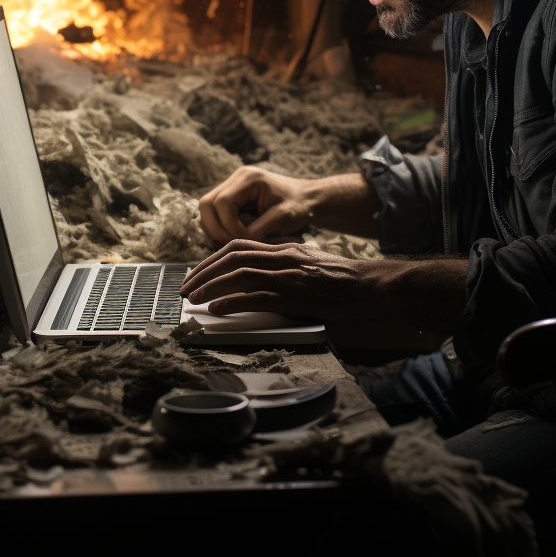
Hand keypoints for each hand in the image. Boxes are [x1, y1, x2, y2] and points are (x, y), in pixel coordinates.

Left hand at [180, 240, 469, 348]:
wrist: (369, 285)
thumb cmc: (341, 279)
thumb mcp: (307, 264)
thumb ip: (282, 267)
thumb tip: (256, 280)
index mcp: (283, 249)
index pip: (237, 247)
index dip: (211, 259)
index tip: (196, 273)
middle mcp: (282, 258)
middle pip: (231, 258)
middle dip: (203, 272)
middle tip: (185, 288)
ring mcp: (287, 276)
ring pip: (238, 275)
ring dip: (210, 287)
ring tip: (193, 300)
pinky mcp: (294, 297)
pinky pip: (255, 297)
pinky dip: (231, 302)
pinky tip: (216, 309)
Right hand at [197, 167, 321, 244]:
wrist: (307, 200)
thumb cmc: (300, 207)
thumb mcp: (284, 217)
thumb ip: (260, 228)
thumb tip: (238, 242)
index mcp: (248, 178)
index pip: (223, 202)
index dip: (230, 225)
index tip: (247, 238)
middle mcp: (235, 179)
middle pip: (207, 204)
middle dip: (217, 228)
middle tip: (234, 243)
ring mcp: (231, 187)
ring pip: (206, 210)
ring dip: (216, 229)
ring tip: (235, 241)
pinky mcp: (231, 198)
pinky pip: (214, 215)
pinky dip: (220, 228)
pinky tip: (236, 237)